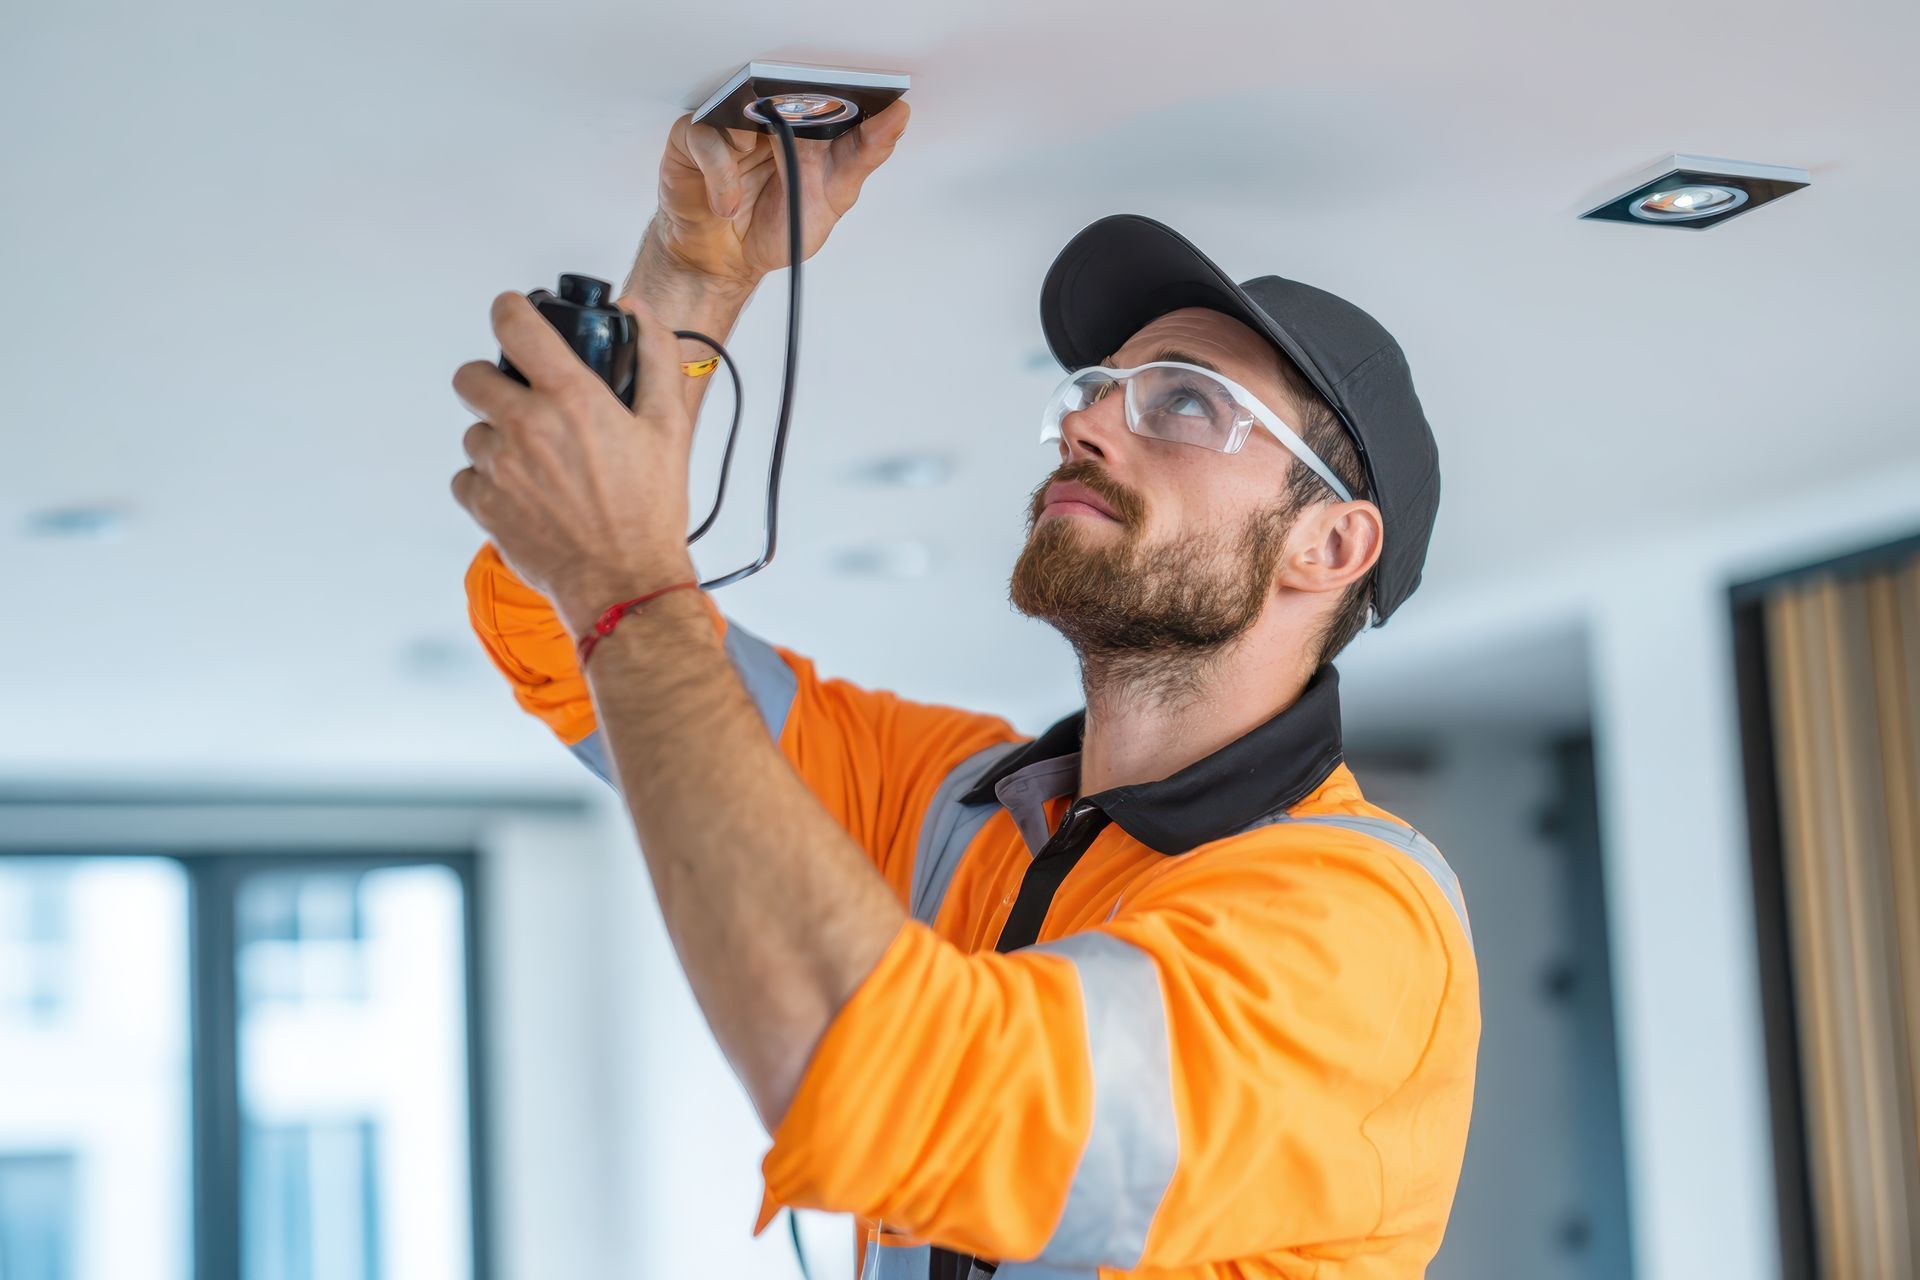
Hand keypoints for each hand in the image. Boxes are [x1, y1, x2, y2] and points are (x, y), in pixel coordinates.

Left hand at [451, 292, 695, 634]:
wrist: (624, 581)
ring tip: (538, 464)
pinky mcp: (483, 504)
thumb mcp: (669, 427)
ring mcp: (499, 467)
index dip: (510, 310)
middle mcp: (526, 426)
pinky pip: (467, 477)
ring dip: (497, 439)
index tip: (513, 314)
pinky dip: (488, 482)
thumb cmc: (648, 511)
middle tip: (523, 403)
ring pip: (474, 431)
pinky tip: (526, 495)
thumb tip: (637, 311)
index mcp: (571, 399)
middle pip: (472, 376)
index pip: (514, 324)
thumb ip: (656, 357)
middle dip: (493, 382)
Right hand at [646, 99, 909, 288]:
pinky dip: (721, 173)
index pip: (833, 96)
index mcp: (809, 129)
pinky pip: (709, 138)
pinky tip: (728, 203)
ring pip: (744, 106)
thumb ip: (862, 158)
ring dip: (756, 143)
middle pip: (787, 90)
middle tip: (804, 138)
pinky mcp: (696, 138)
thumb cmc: (775, 229)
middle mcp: (771, 119)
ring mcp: (733, 126)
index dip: (852, 95)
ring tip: (760, 183)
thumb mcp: (831, 200)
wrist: (724, 262)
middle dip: (800, 113)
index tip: (872, 102)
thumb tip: (897, 118)